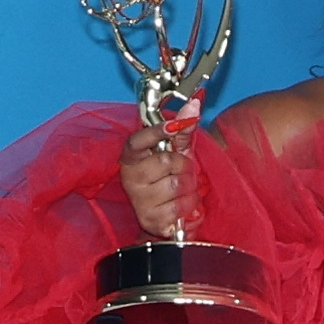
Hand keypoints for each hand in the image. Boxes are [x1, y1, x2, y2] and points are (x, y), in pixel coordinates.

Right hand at [121, 124, 197, 238]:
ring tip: (183, 188)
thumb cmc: (170, 178)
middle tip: (182, 171)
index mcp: (131, 157)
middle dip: (184, 165)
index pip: (137, 141)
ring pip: (176, 184)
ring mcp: (138, 200)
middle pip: (166, 161)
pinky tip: (183, 203)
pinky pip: (181, 205)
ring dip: (189, 186)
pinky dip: (190, 203)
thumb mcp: (177, 152)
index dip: (155, 132)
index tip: (173, 125)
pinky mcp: (150, 219)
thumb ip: (183, 129)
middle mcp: (130, 177)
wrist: (169, 215)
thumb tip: (193, 104)